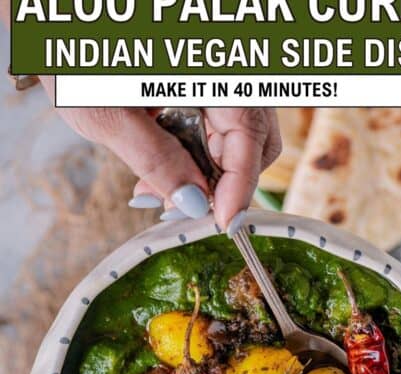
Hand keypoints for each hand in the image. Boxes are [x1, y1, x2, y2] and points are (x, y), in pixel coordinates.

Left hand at [39, 78, 280, 229]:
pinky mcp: (201, 94)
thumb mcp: (107, 112)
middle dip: (222, 182)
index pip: (249, 129)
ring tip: (156, 190)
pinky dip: (192, 161)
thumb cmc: (74, 58)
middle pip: (254, 138)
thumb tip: (192, 202)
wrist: (58, 36)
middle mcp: (219, 69)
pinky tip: (161, 172)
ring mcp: (213, 81)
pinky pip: (214, 135)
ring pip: (236, 142)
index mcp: (206, 62)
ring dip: (203, 177)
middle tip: (181, 207)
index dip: (241, 182)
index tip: (224, 221)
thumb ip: (154, 158)